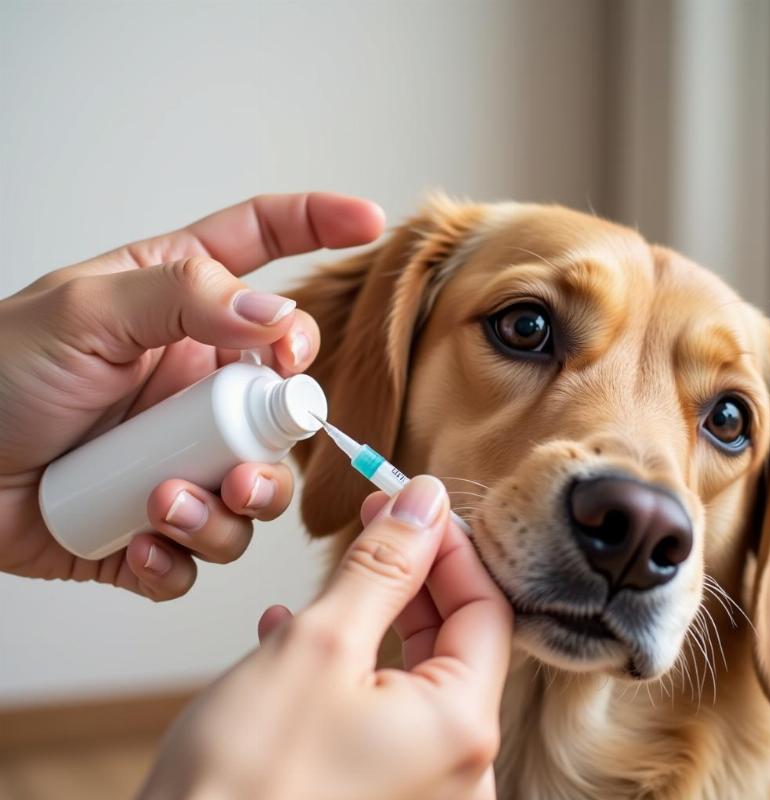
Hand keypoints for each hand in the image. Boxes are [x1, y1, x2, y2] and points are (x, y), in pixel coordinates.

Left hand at [0, 193, 384, 599]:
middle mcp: (194, 382)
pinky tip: (135, 545)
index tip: (372, 222)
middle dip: (281, 436)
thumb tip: (277, 318)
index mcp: (182, 308)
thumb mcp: (83, 311)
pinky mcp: (158, 522)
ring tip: (168, 507)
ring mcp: (181, 453)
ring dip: (228, 511)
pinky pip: (203, 548)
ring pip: (254, 489)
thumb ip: (185, 296)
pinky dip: (179, 558)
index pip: (263, 247)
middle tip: (241, 457)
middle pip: (284, 402)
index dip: (321, 225)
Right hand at [139, 476, 512, 799]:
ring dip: (371, 613)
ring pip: (410, 669)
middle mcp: (456, 768)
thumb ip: (384, 566)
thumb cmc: (243, 782)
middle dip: (411, 572)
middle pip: (453, 637)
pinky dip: (345, 665)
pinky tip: (289, 637)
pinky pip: (377, 709)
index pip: (485, 606)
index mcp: (462, 728)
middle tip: (375, 520)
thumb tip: (424, 502)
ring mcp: (417, 786)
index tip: (410, 501)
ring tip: (329, 576)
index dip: (447, 544)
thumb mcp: (320, 644)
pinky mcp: (374, 793)